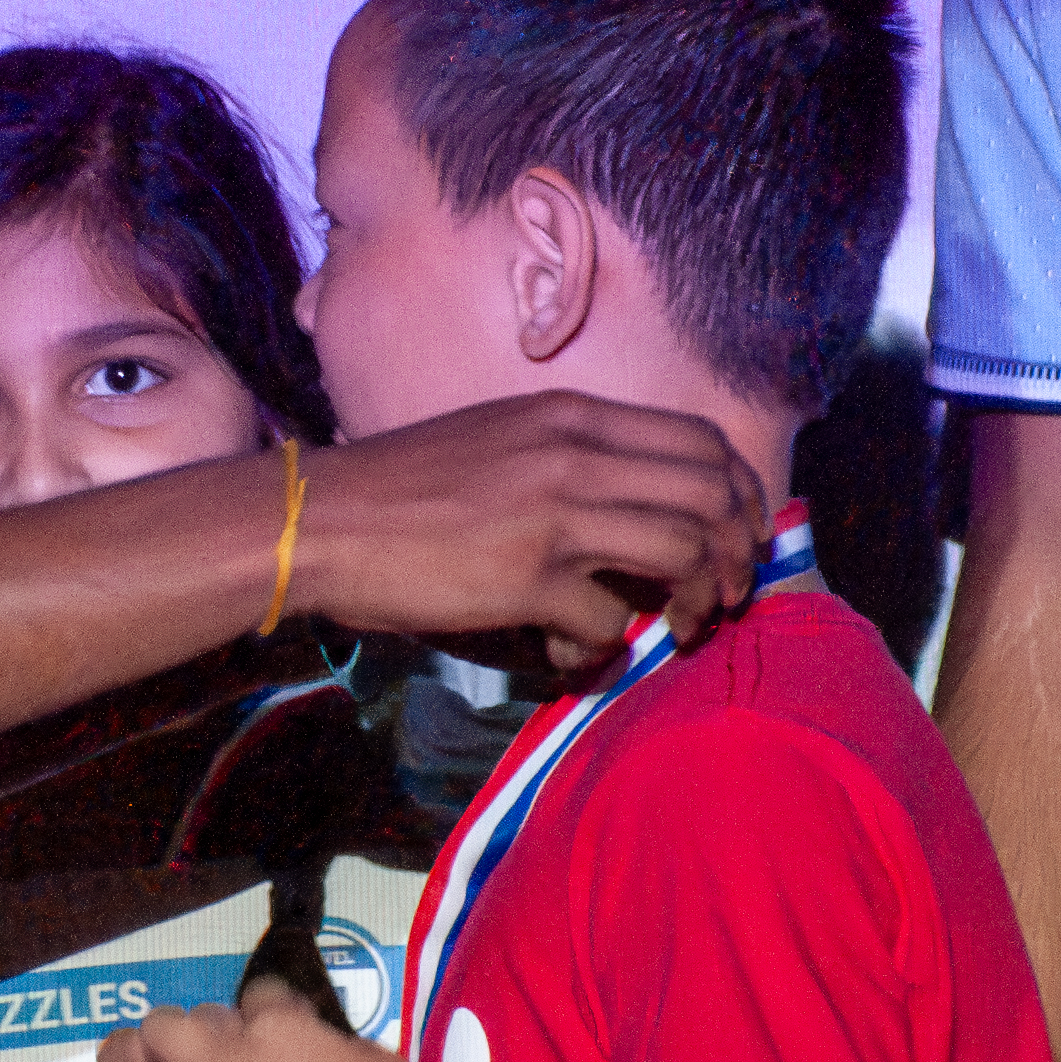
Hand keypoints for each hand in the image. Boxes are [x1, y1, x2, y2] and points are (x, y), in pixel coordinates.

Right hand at [303, 390, 764, 658]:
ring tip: (676, 630)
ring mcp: (554, 512)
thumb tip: (630, 509)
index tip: (735, 536)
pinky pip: (608, 619)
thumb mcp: (498, 440)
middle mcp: (574, 452)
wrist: (321, 519)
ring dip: (696, 602)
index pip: (702, 438)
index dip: (739, 492)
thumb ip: (568, 459)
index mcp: (570, 415)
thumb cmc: (401, 486)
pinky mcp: (527, 575)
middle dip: (737, 553)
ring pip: (684, 551)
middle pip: (712, 492)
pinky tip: (565, 646)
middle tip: (724, 595)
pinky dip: (601, 645)